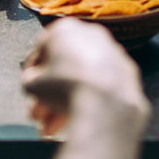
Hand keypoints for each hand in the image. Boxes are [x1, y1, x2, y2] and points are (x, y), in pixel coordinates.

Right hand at [21, 18, 148, 138]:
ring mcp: (113, 55)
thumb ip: (30, 79)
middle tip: (39, 115)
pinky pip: (102, 89)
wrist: (105, 104)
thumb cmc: (65, 87)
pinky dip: (90, 103)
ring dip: (66, 104)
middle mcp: (92, 36)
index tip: (30, 90)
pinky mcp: (127, 75)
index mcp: (66, 29)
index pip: (43, 50)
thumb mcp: (31, 84)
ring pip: (82, 80)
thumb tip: (34, 83)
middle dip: (49, 95)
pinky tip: (77, 123)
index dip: (34, 73)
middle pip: (64, 68)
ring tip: (52, 130)